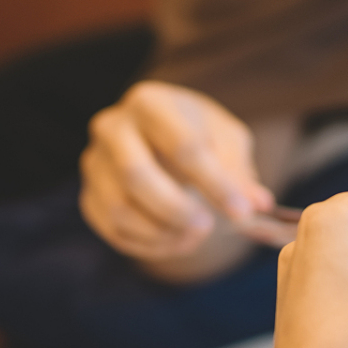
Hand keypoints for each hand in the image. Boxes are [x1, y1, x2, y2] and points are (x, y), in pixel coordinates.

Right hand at [79, 81, 293, 260]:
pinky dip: (147, 245)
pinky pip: (112, 230)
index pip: (182, 146)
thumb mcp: (226, 139)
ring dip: (162, 233)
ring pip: (119, 209)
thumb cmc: (196, 132)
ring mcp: (94, 163)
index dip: (215, 184)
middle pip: (136, 176)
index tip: (244, 212)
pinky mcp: (89, 196)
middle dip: (176, 210)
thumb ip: (239, 170)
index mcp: (149, 103)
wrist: (157, 134)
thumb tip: (258, 204)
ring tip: (195, 237)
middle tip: (208, 228)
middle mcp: (112, 128)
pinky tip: (176, 241)